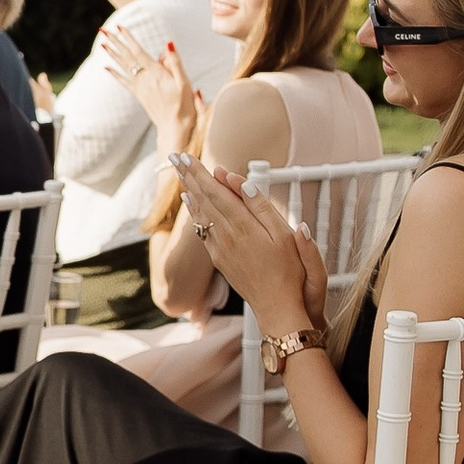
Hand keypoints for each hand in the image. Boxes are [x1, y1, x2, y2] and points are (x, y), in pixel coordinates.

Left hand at [103, 26, 200, 155]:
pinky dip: (114, 74)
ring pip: (123, 66)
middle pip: (127, 56)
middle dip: (115, 42)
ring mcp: (140, 87)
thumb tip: (168, 43)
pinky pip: (123, 82)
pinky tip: (106, 67)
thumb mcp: (184, 82)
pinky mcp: (139, 95)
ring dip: (112, 53)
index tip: (119, 26)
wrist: (174, 128)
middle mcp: (144, 79)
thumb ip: (175, 63)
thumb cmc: (183, 105)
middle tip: (103, 29)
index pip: (138, 51)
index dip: (128, 38)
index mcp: (155, 73)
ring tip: (102, 43)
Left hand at [169, 166, 326, 334]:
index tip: (186, 155)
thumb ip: (261, 206)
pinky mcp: (219, 259)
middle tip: (174, 156)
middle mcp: (226, 236)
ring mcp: (220, 249)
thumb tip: (239, 181)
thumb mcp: (283, 235)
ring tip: (179, 173)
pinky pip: (202, 229)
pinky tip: (190, 202)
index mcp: (243, 226)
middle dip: (188, 176)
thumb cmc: (288, 270)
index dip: (200, 172)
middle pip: (203, 199)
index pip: (215, 191)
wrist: (277, 307)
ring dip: (189, 190)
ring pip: (200, 214)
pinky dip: (194, 211)